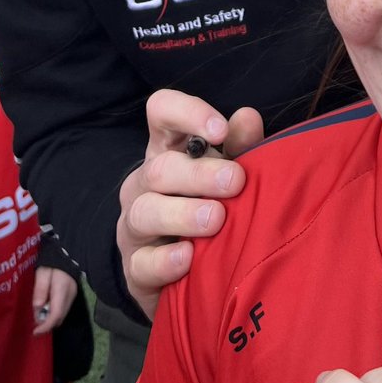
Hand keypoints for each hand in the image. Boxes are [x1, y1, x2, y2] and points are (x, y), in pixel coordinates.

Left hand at [31, 266, 77, 335]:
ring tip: (38, 313)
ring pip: (62, 314)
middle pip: (59, 318)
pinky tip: (46, 306)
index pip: (56, 315)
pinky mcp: (72, 293)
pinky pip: (63, 308)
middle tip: (34, 323)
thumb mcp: (42, 272)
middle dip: (46, 324)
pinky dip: (54, 313)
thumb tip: (37, 307)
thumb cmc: (52, 261)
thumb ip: (40, 290)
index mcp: (62, 290)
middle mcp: (70, 295)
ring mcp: (73, 294)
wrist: (67, 249)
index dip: (45, 327)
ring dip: (50, 319)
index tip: (35, 332)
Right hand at [117, 89, 262, 319]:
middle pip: (160, 168)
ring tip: (216, 219)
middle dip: (200, 174)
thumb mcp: (227, 172)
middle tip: (236, 182)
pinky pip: (143, 262)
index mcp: (167, 149)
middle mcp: (144, 182)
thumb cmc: (211, 205)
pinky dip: (166, 260)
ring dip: (184, 214)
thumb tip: (247, 117)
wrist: (186, 271)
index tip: (220, 130)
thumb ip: (239, 146)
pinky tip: (188, 257)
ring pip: (146, 212)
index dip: (187, 112)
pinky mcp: (134, 268)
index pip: (162, 111)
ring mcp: (134, 225)